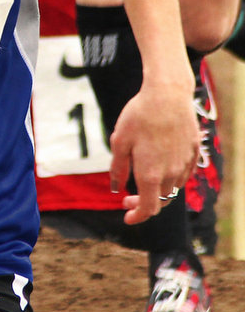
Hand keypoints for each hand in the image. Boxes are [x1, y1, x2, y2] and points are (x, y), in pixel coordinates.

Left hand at [109, 81, 198, 224]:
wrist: (167, 94)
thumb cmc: (139, 116)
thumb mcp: (119, 142)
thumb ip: (118, 169)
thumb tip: (117, 189)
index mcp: (150, 173)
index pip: (148, 208)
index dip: (137, 216)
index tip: (126, 217)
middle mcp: (171, 172)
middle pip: (160, 201)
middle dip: (143, 203)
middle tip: (127, 197)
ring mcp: (185, 163)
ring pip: (173, 188)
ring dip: (157, 190)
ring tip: (141, 179)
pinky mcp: (193, 152)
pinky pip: (183, 173)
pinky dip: (170, 178)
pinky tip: (159, 167)